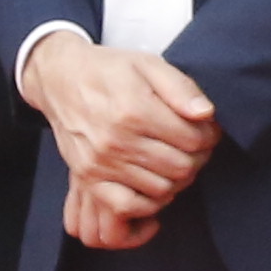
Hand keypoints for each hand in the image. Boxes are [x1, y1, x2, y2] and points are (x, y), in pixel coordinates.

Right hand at [21, 36, 214, 249]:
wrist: (60, 79)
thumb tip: (206, 113)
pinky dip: (149, 202)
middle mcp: (117, 140)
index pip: (193, 139)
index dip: (209, 136)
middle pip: (181, 167)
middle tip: (195, 147)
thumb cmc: (109, 70)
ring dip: (177, 179)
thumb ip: (180, 88)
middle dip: (198, 158)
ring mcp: (101, 163)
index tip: (207, 130)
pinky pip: (128, 206)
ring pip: (161, 189)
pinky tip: (156, 183)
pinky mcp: (88, 178)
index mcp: (135, 109)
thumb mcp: (148, 64)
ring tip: (176, 161)